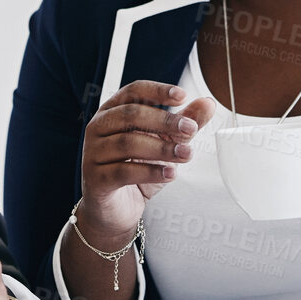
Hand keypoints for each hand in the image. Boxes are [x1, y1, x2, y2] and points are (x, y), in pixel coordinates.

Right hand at [79, 81, 219, 246]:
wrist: (116, 208)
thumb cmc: (137, 169)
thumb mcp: (165, 143)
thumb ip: (184, 122)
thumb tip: (208, 103)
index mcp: (113, 111)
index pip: (133, 91)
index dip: (157, 91)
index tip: (182, 95)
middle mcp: (98, 128)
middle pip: (131, 115)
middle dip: (165, 121)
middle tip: (191, 129)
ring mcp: (93, 153)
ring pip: (128, 143)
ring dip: (162, 148)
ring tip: (187, 155)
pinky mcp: (96, 179)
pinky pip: (123, 171)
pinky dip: (151, 171)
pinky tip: (171, 174)